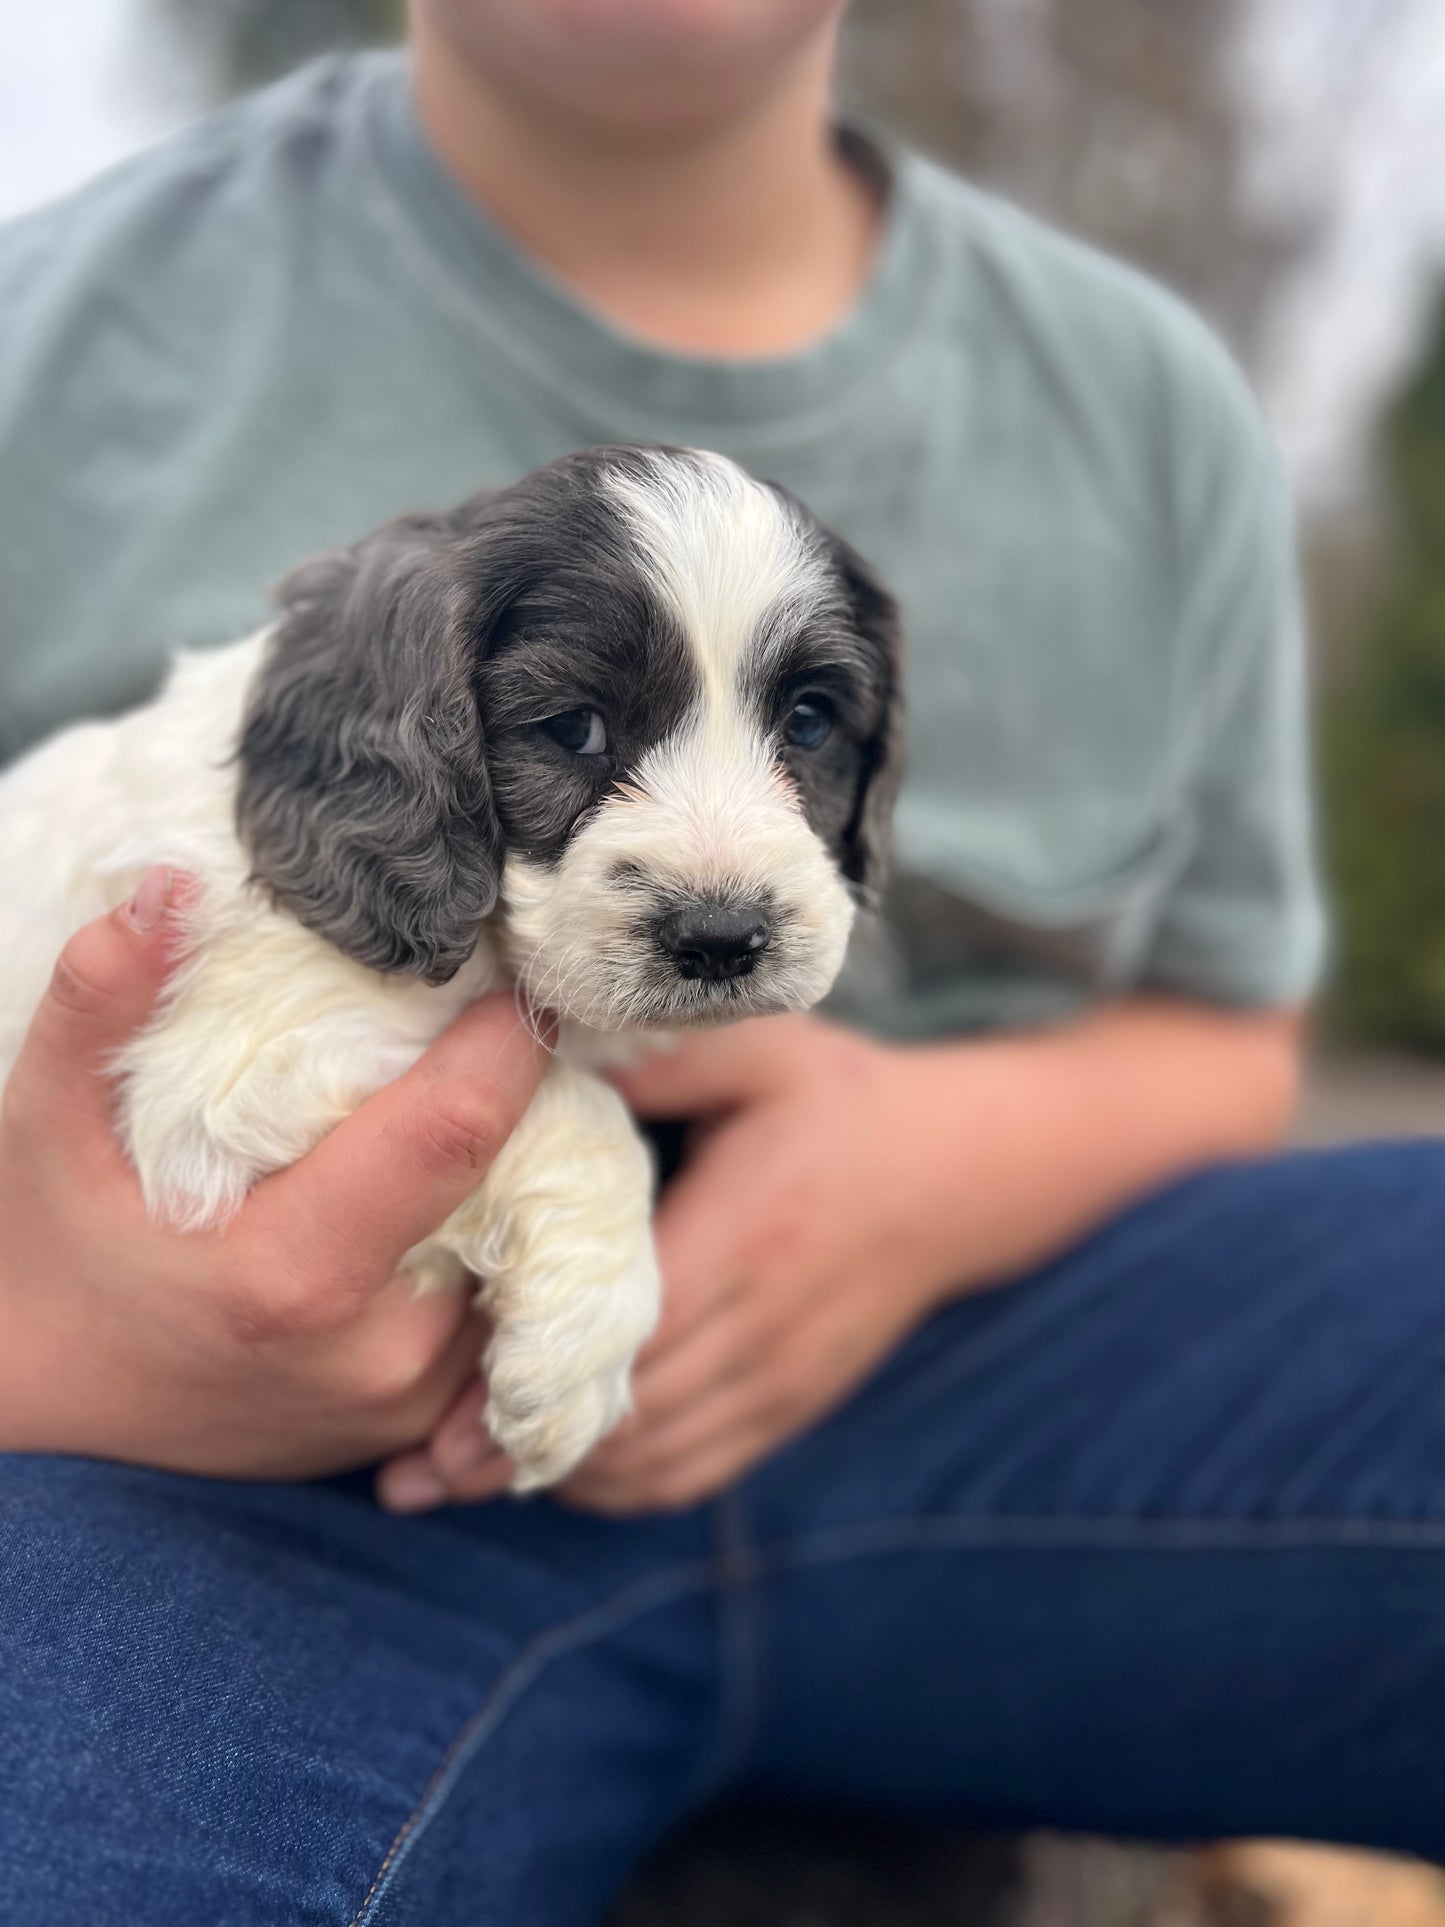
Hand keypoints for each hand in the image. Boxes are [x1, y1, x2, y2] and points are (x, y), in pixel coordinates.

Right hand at [0, 867, 550, 1480]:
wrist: (40, 1415)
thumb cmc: (44, 1263)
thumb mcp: (47, 1130)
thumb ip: (102, 1007)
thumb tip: (172, 885)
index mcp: (295, 1274)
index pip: (458, 1131)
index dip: (502, 1039)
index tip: (513, 970)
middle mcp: (378, 1350)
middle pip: (508, 1185)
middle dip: (511, 1095)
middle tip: (481, 1022)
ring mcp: (407, 1399)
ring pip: (518, 1249)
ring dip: (508, 1170)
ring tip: (450, 1104)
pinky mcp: (415, 1420)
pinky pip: (497, 1306)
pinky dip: (489, 1241)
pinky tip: (442, 1193)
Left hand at [383, 1013, 970, 1513]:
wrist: (963, 1172)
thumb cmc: (843, 1098)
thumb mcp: (757, 1049)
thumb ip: (653, 1058)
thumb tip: (535, 1054)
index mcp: (747, 1232)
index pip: (622, 1329)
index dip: (529, 1369)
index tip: (437, 1392)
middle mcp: (765, 1323)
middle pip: (625, 1415)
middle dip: (515, 1444)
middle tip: (411, 1460)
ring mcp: (782, 1378)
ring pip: (653, 1461)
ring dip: (557, 1474)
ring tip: (457, 1474)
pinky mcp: (791, 1407)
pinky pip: (693, 1474)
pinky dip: (618, 1485)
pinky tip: (554, 1468)